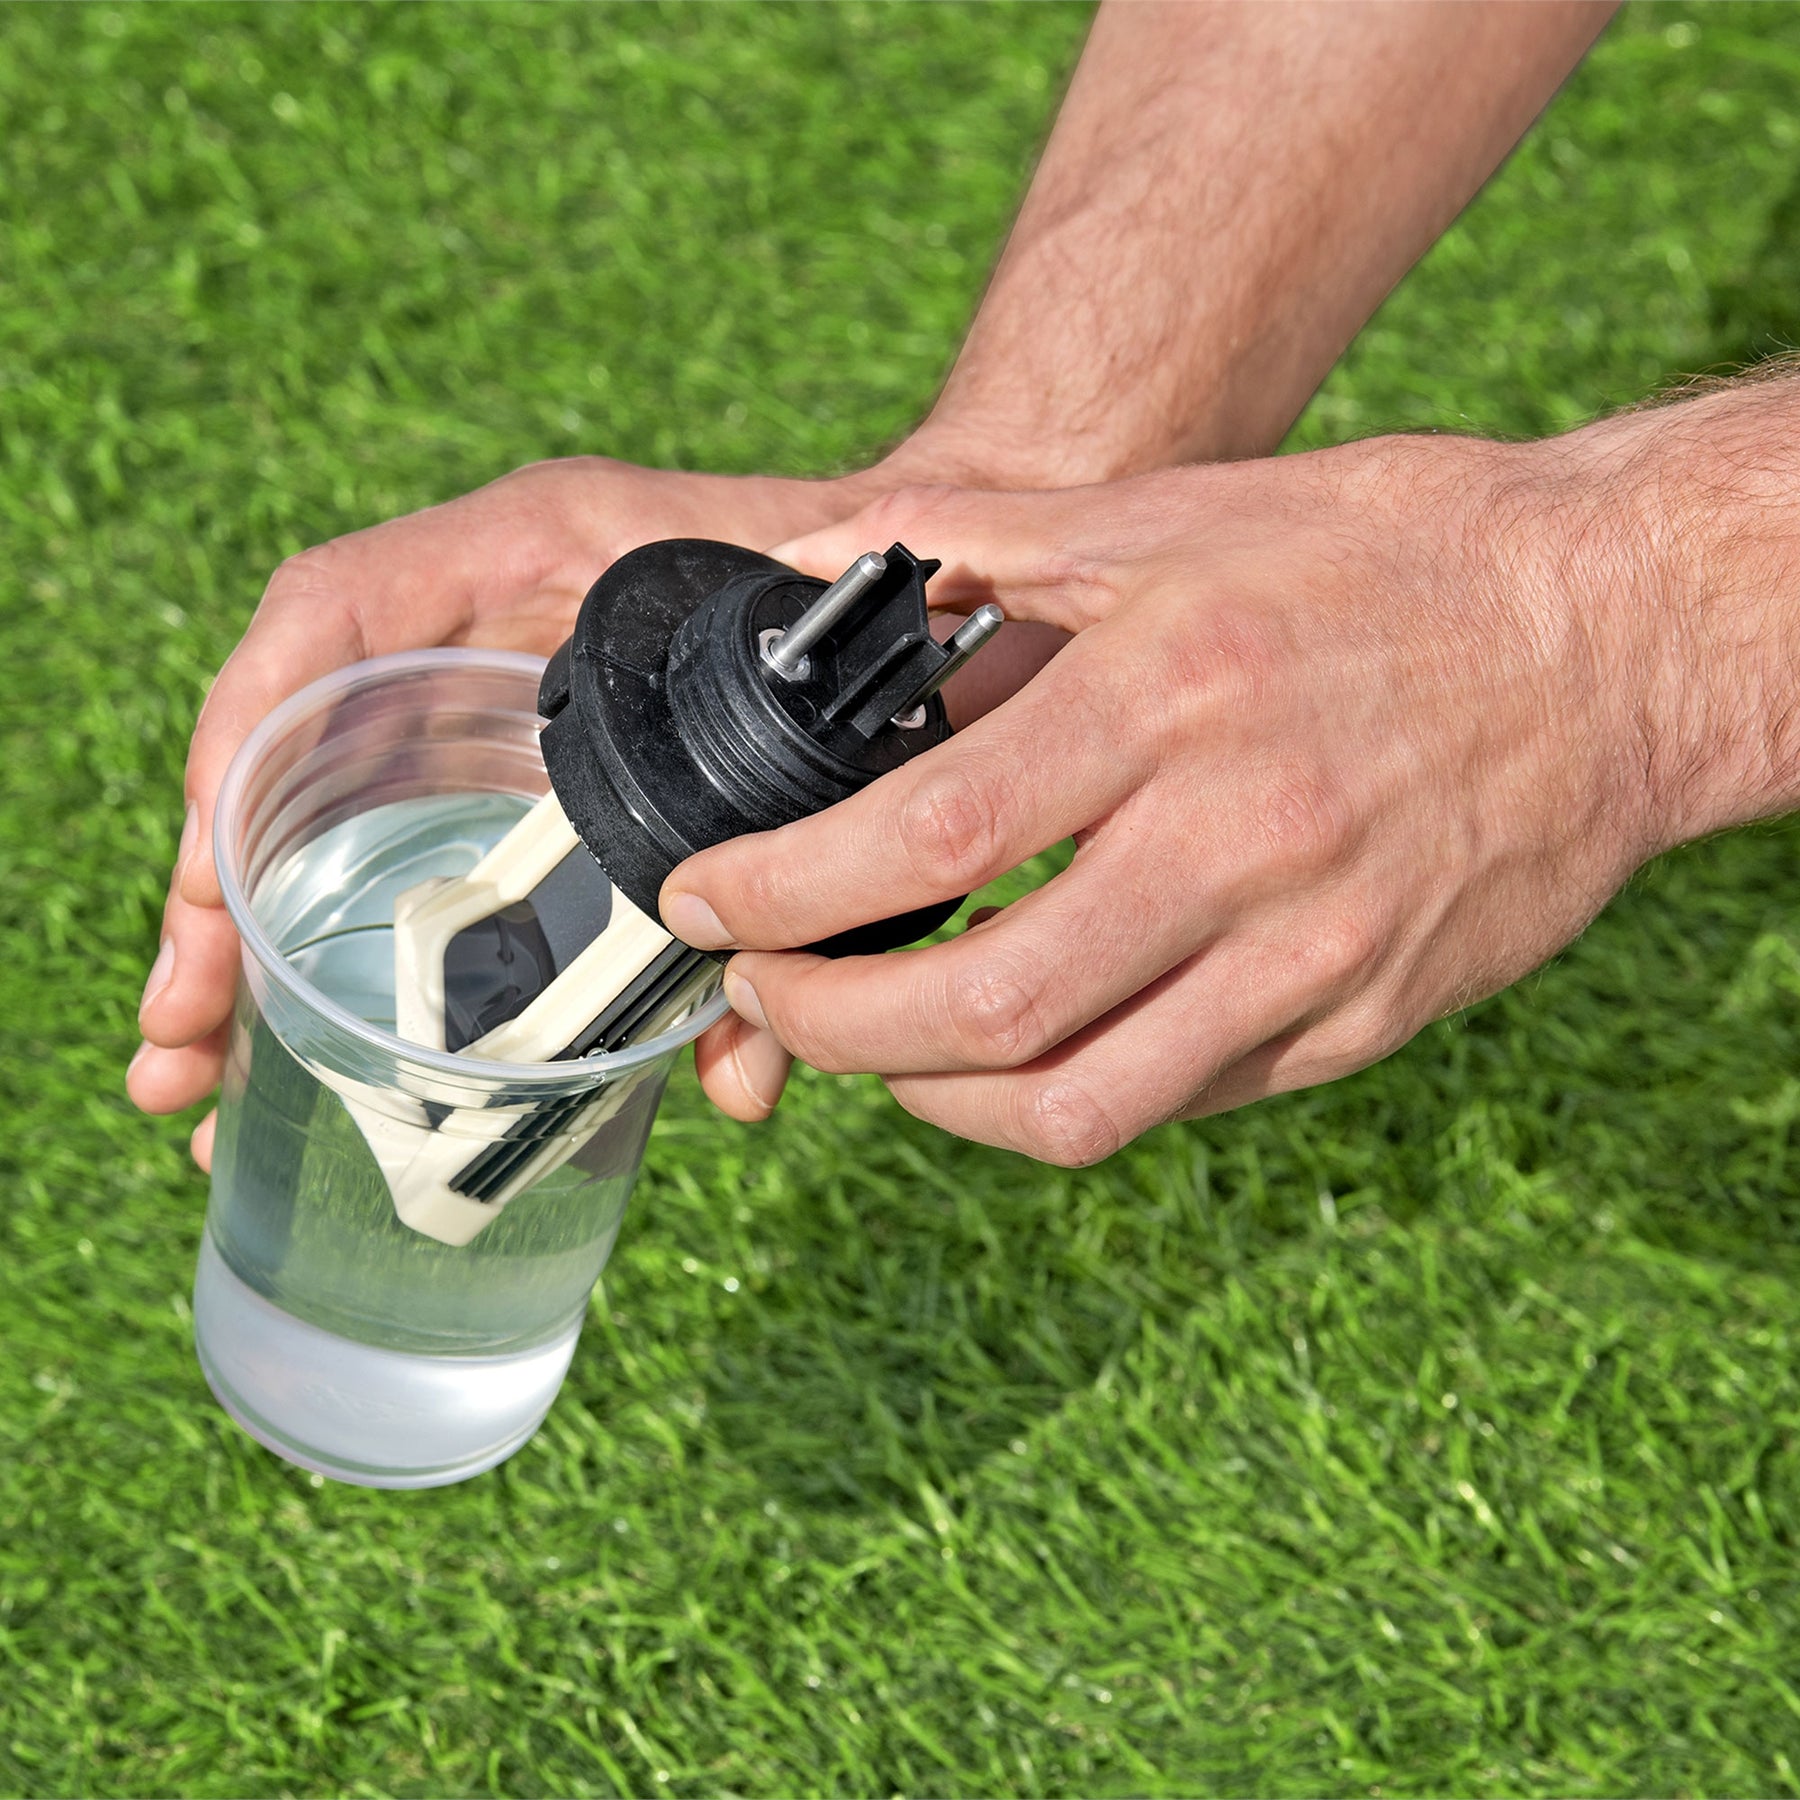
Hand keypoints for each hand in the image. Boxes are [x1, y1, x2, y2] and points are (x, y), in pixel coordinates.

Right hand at [128, 455, 900, 1162]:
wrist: (901, 562)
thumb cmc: (848, 596)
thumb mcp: (808, 685)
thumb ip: (789, 842)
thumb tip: (738, 1085)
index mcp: (534, 550)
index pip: (334, 608)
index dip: (247, 739)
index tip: (212, 890)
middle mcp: (480, 611)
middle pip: (294, 741)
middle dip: (218, 898)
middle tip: (176, 1053)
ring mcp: (483, 681)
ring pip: (325, 798)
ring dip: (250, 934)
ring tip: (195, 1080)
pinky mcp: (513, 744)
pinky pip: (395, 821)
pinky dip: (342, 922)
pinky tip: (301, 1028)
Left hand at [660, 432, 1674, 1162]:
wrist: (1612, 639)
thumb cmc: (1394, 558)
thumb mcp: (1183, 513)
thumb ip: (986, 542)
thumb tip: (828, 558)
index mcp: (1172, 698)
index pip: (929, 834)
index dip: (787, 894)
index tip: (711, 907)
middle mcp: (1238, 840)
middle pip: (981, 1006)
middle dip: (827, 1026)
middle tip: (764, 996)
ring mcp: (1308, 953)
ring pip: (1072, 1103)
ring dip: (929, 1097)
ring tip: (873, 1045)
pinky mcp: (1357, 1022)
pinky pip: (1173, 1103)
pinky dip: (1055, 1098)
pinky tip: (1012, 1049)